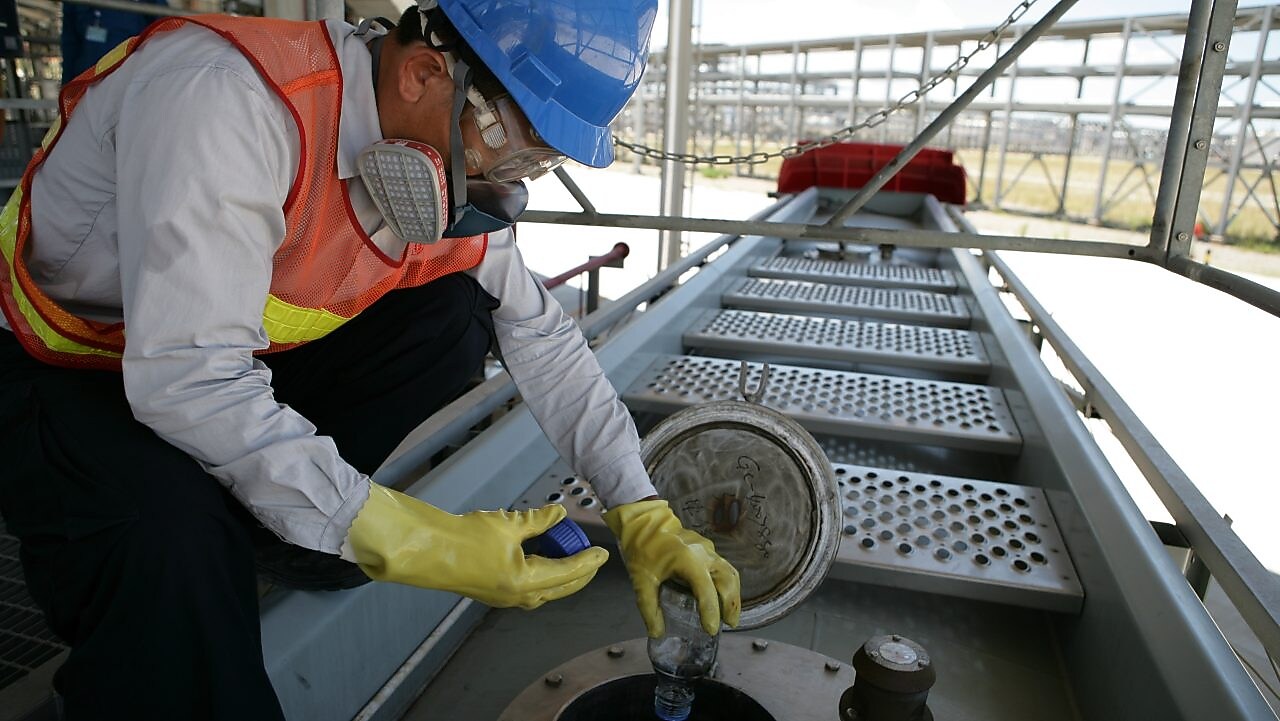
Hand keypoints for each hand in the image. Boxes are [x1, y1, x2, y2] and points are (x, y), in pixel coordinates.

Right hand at [345, 483, 607, 608]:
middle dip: (578, 574)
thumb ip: (538, 522)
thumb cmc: (465, 538)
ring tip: (568, 555)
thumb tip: (559, 514)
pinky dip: (540, 575)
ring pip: (542, 591)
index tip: (602, 554)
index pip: (567, 572)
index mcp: (525, 582)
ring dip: (559, 575)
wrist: (428, 551)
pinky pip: (526, 588)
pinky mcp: (491, 592)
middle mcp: (516, 596)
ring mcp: (502, 598)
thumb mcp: (508, 524)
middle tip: (592, 560)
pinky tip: (541, 558)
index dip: (587, 561)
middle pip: (559, 588)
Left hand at [603, 499, 740, 636]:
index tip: (711, 630)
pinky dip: (728, 584)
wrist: (644, 521)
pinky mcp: (708, 548)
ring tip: (731, 615)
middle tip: (730, 624)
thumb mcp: (641, 581)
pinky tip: (723, 597)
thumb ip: (649, 608)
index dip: (711, 612)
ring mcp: (708, 549)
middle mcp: (704, 553)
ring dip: (733, 594)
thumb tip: (657, 632)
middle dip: (731, 604)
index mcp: (688, 560)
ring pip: (730, 573)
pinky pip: (724, 567)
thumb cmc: (642, 549)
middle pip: (727, 580)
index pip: (706, 590)